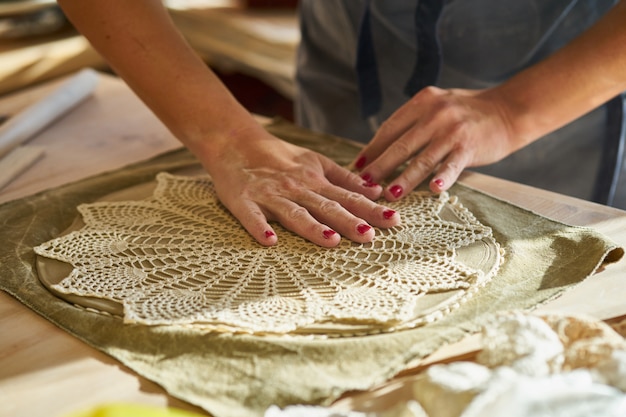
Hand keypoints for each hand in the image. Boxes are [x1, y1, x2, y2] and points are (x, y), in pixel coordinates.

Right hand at [200, 125, 400, 246]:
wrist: (234, 141)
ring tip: (331, 241)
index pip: (348, 196)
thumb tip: (376, 190)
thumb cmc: (278, 155)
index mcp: (314, 180)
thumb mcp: (315, 162)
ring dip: (312, 227)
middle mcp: (296, 188)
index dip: (370, 209)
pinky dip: (259, 228)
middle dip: (349, 221)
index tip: (394, 220)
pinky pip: (252, 217)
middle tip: (370, 236)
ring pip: (294, 213)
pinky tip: (269, 241)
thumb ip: (344, 178)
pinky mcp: (244, 201)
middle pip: (325, 206)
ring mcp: (270, 195)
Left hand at [353, 86, 517, 198]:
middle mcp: (435, 114)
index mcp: (423, 101)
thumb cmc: (468, 113)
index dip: (372, 148)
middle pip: (401, 145)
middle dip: (379, 166)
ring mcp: (453, 130)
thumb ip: (414, 121)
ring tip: (388, 194)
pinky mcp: (470, 146)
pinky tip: (433, 191)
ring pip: (422, 159)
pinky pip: (452, 165)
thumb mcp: (438, 105)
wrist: (509, 109)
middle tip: (363, 184)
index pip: (390, 128)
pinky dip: (443, 178)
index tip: (357, 165)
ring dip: (404, 179)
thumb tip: (381, 147)